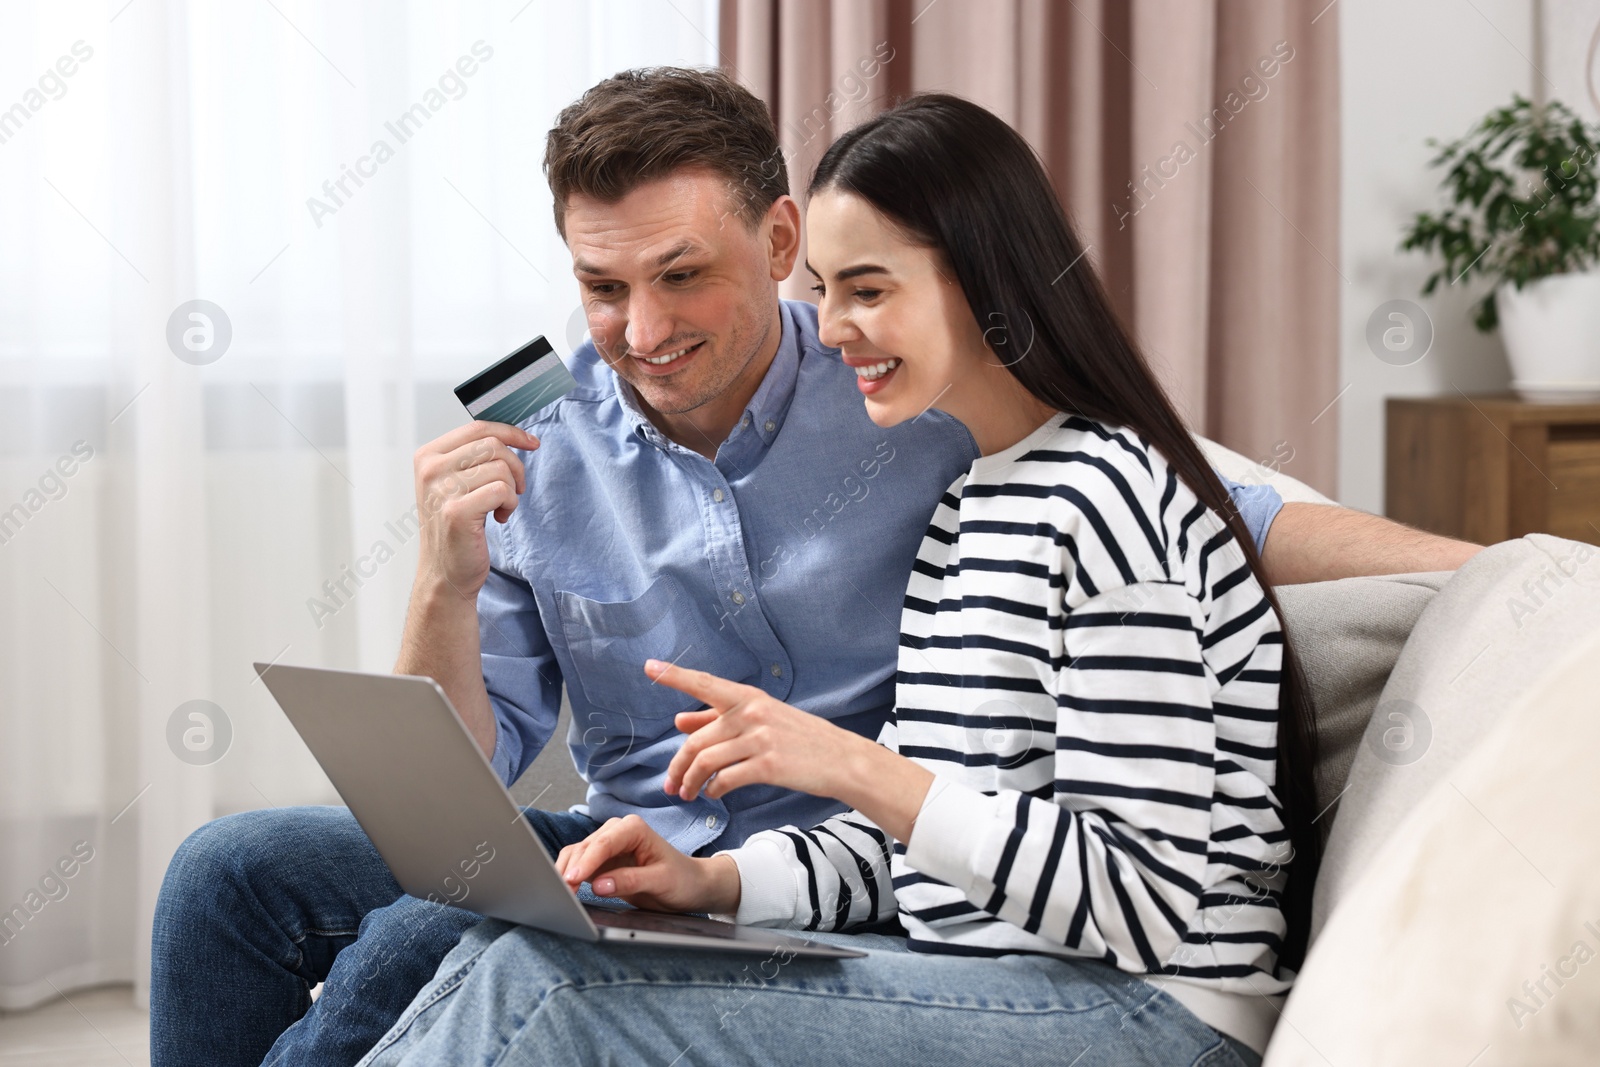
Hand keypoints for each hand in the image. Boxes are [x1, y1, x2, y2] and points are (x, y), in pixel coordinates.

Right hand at [411, 421, 538, 597]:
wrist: (445, 572)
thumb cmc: (455, 527)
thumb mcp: (456, 483)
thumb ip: (474, 456)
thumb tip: (513, 435)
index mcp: (428, 456)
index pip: (478, 428)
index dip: (511, 432)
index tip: (531, 443)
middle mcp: (430, 469)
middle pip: (493, 445)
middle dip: (515, 467)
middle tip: (513, 490)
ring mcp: (441, 490)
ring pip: (501, 468)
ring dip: (511, 491)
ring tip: (499, 508)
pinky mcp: (457, 512)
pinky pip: (502, 491)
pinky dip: (509, 505)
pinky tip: (498, 518)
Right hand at [556, 814, 740, 914]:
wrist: (689, 886)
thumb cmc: (681, 879)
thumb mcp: (660, 881)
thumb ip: (630, 881)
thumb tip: (599, 885)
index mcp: (634, 828)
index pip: (603, 844)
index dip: (586, 862)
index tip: (573, 879)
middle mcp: (617, 831)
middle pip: (585, 848)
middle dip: (572, 869)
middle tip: (561, 892)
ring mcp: (607, 845)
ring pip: (576, 855)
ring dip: (566, 873)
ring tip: (561, 894)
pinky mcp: (601, 861)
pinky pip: (579, 866)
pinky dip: (570, 877)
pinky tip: (566, 890)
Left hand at [649, 660, 863, 802]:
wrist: (840, 759)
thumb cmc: (799, 738)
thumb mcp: (761, 719)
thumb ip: (717, 719)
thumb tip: (678, 720)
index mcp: (748, 698)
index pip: (704, 683)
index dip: (675, 675)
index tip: (648, 667)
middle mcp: (752, 713)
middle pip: (696, 740)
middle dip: (677, 766)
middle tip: (670, 785)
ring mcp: (761, 739)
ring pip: (706, 761)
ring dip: (691, 782)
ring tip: (687, 795)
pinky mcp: (768, 765)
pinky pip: (726, 779)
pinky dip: (714, 790)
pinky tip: (714, 795)